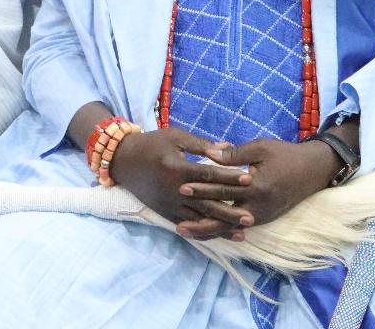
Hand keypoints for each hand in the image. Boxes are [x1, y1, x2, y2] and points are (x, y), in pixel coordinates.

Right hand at [109, 127, 252, 241]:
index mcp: (177, 168)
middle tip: (251, 217)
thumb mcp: (175, 137)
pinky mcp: (165, 212)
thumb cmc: (152, 144)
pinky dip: (203, 232)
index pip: (208, 175)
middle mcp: (174, 190)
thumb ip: (201, 145)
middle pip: (207, 203)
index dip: (230, 178)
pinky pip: (187, 225)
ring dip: (220, 227)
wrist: (123, 160)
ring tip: (241, 234)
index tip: (250, 180)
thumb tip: (227, 148)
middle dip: (230, 211)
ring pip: (199, 219)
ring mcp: (169, 204)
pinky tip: (218, 236)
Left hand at [192, 138, 336, 227]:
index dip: (202, 189)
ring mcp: (262, 216)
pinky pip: (239, 227)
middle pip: (224, 217)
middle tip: (177, 223)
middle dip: (200, 220)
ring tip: (186, 231)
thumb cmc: (286, 155)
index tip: (181, 188)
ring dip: (209, 230)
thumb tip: (209, 153)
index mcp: (257, 187)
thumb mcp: (261, 147)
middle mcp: (259, 206)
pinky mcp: (264, 219)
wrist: (314, 170)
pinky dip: (222, 230)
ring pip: (230, 228)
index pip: (224, 189)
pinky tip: (207, 230)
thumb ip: (234, 153)